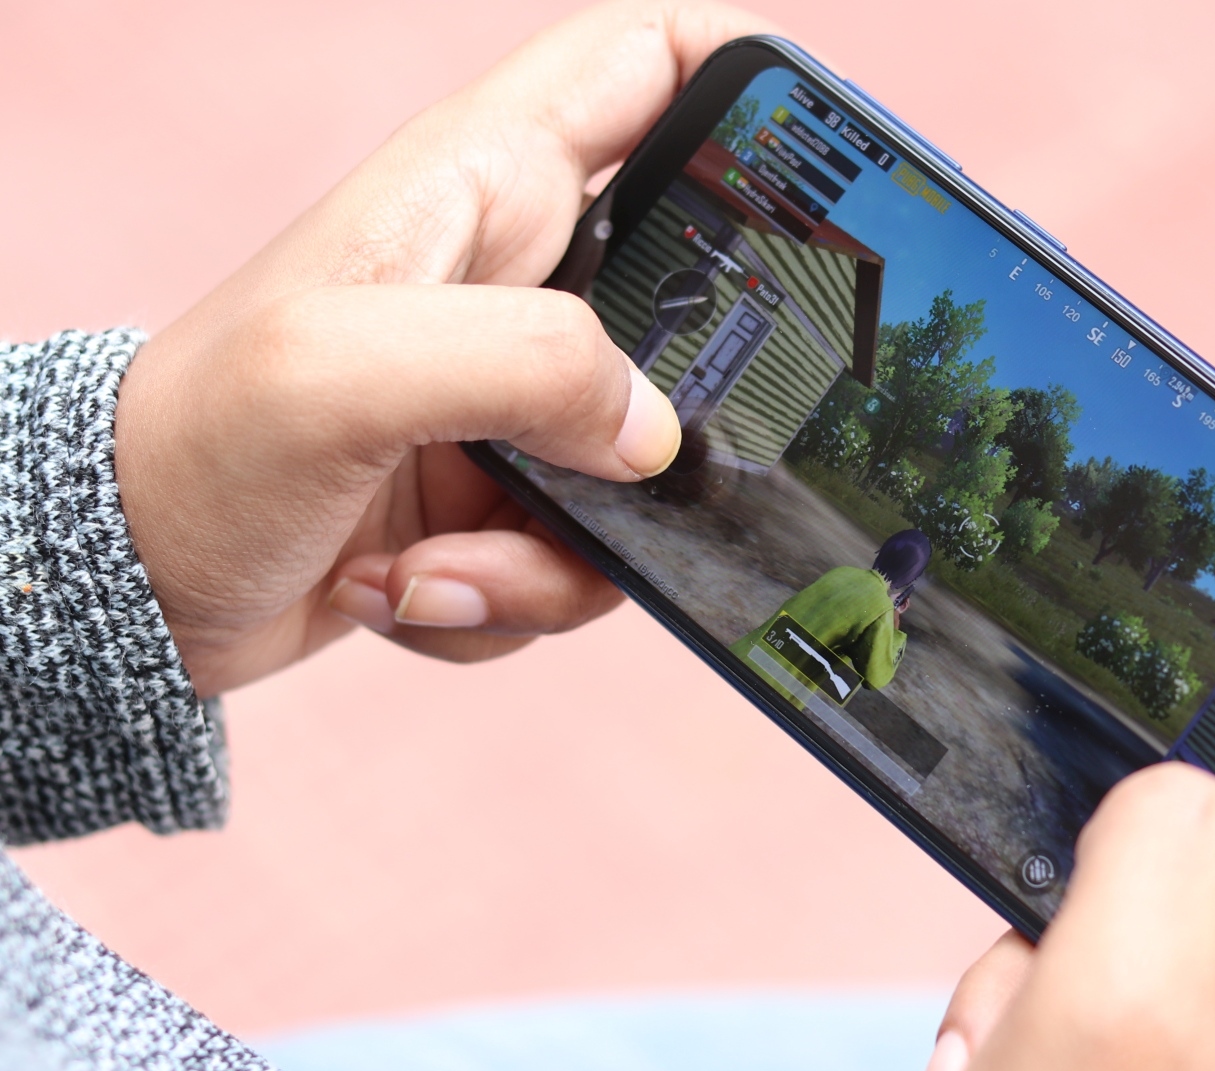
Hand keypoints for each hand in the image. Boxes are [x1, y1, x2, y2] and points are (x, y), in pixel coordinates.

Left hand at [115, 1, 774, 696]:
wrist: (122, 592)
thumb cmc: (194, 448)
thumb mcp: (344, 374)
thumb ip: (526, 367)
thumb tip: (655, 438)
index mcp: (481, 186)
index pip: (643, 64)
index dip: (745, 80)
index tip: (825, 162)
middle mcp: (515, 278)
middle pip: (699, 294)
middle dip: (696, 401)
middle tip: (646, 457)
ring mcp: (516, 393)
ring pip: (649, 463)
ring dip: (566, 550)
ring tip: (435, 559)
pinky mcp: (508, 491)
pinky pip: (591, 551)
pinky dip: (512, 594)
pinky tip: (406, 590)